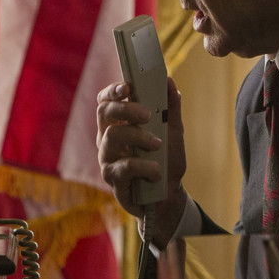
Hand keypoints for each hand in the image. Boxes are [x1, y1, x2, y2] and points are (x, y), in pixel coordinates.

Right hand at [96, 76, 187, 247]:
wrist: (169, 195)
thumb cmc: (166, 161)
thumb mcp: (174, 133)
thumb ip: (171, 109)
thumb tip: (169, 82)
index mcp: (119, 122)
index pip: (106, 100)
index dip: (113, 91)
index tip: (127, 87)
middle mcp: (108, 137)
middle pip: (104, 112)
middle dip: (126, 109)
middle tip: (147, 115)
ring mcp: (107, 158)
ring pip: (112, 136)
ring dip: (139, 137)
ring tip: (157, 145)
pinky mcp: (112, 179)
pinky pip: (123, 167)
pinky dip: (144, 167)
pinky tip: (156, 171)